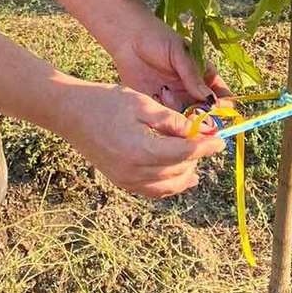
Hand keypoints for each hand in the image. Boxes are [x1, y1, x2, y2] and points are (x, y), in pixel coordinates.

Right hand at [59, 80, 225, 197]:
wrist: (70, 113)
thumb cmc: (105, 101)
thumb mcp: (142, 104)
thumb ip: (172, 120)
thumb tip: (200, 130)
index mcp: (140, 149)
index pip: (184, 154)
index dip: (205, 148)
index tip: (221, 142)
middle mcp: (134, 172)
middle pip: (178, 170)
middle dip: (197, 157)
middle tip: (208, 141)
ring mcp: (126, 180)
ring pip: (168, 186)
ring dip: (186, 173)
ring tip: (198, 159)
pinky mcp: (121, 181)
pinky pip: (153, 190)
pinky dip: (170, 184)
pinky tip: (182, 175)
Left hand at [111, 14, 231, 112]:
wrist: (127, 37)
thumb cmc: (157, 38)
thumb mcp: (179, 53)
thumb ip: (193, 75)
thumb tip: (211, 99)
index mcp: (204, 76)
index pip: (222, 96)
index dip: (225, 106)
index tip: (218, 108)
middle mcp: (192, 92)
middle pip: (207, 114)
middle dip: (204, 118)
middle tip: (195, 114)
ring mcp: (175, 100)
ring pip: (187, 119)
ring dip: (183, 117)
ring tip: (168, 99)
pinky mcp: (157, 105)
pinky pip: (167, 119)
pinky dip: (166, 118)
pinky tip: (159, 103)